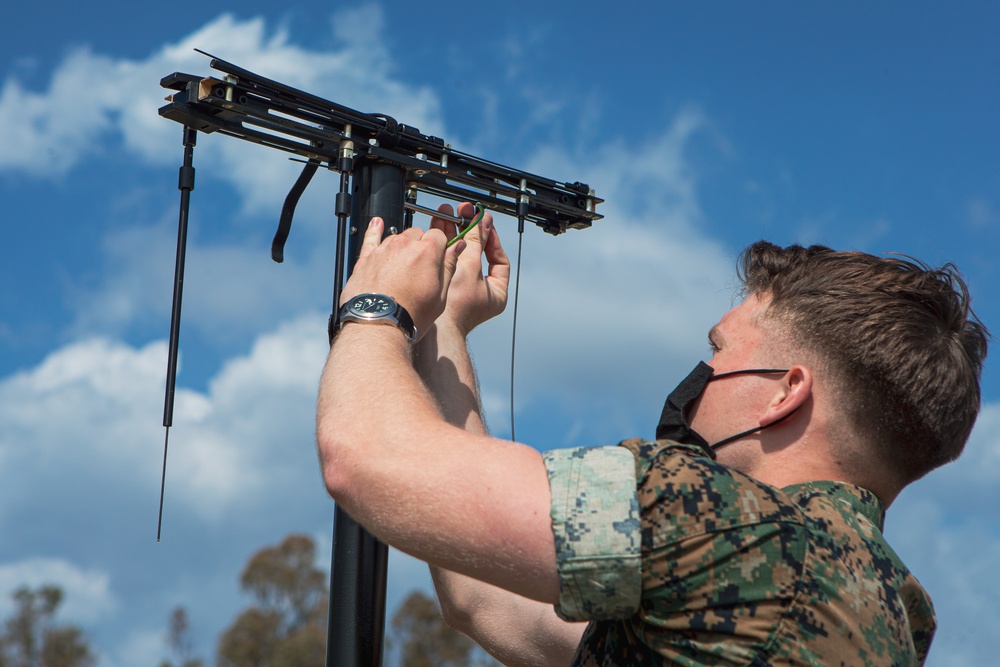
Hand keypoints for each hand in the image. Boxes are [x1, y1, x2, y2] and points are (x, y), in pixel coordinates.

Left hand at [340, 217, 465, 339]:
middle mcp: (405, 244)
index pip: (440, 235)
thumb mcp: (440, 296)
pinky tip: (377, 223)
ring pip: (398, 237)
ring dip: (403, 247)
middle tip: (422, 268)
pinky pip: (371, 237)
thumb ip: (449, 267)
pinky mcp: (366, 257)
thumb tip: (458, 247)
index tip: (441, 256)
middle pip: (418, 234)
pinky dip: (375, 230)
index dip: (442, 247)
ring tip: (403, 267)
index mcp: (428, 252)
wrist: (377, 326)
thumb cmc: (410, 315)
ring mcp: (384, 249)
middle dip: (422, 247)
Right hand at [430, 202, 510, 334]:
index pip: (499, 260)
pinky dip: (442, 246)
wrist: (431, 328)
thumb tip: (484, 221)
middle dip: (469, 232)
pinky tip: (436, 230)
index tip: (484, 223)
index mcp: (496, 293)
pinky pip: (446, 261)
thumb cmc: (455, 306)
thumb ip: (477, 241)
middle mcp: (480, 292)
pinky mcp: (443, 287)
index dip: (491, 239)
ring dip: (453, 234)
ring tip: (445, 213)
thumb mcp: (471, 266)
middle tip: (463, 212)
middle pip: (476, 254)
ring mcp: (460, 290)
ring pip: (459, 255)